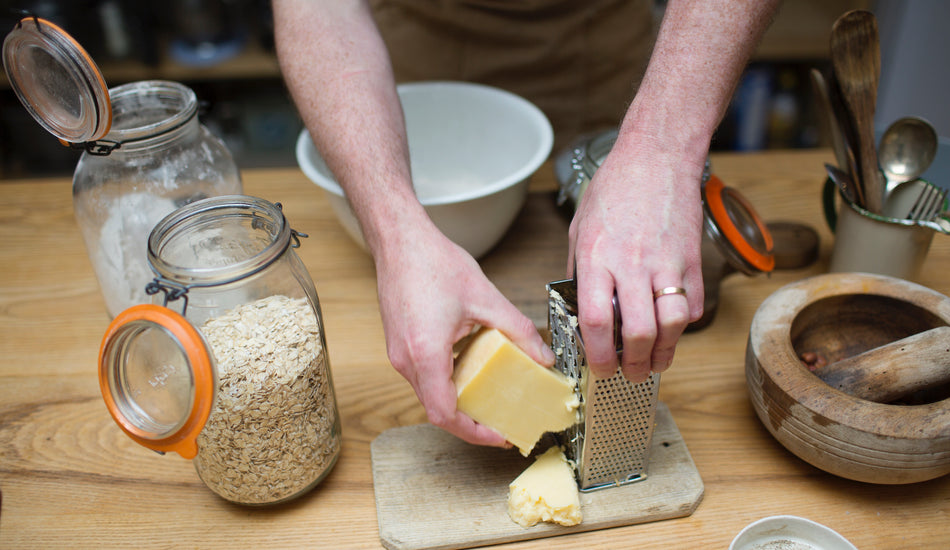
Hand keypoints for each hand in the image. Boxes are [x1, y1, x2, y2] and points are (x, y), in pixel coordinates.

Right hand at [373, 225, 554, 446]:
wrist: (399, 240)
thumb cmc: (431, 262)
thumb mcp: (486, 298)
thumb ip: (518, 330)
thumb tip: (543, 356)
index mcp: (426, 353)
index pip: (445, 414)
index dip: (474, 433)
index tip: (499, 435)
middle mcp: (406, 360)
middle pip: (438, 409)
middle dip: (471, 422)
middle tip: (501, 421)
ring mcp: (398, 354)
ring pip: (429, 394)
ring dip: (459, 401)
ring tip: (490, 399)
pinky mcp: (398, 345)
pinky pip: (423, 376)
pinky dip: (448, 383)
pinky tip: (472, 370)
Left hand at [568, 135, 704, 381]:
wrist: (657, 157)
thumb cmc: (615, 189)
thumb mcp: (580, 228)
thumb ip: (579, 271)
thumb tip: (579, 310)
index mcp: (597, 256)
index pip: (597, 318)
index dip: (598, 353)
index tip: (598, 368)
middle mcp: (632, 263)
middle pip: (638, 331)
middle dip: (634, 364)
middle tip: (629, 374)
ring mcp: (667, 262)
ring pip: (672, 324)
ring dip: (664, 353)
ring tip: (654, 362)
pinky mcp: (692, 260)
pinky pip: (693, 305)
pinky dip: (683, 325)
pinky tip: (671, 329)